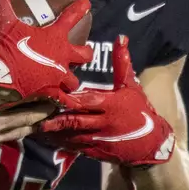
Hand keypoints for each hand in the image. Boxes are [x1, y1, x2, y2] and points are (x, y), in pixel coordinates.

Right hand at [0, 0, 93, 103]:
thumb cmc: (4, 44)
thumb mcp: (3, 21)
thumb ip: (3, 6)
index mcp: (55, 36)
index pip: (71, 17)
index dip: (80, 9)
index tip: (87, 4)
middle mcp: (62, 56)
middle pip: (85, 55)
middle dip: (85, 53)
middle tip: (83, 52)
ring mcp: (57, 76)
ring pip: (74, 81)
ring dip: (71, 80)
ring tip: (67, 80)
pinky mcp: (50, 92)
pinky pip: (63, 100)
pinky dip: (64, 101)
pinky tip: (65, 103)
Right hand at [0, 103, 52, 165]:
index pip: (22, 112)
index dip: (39, 108)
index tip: (53, 101)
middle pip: (22, 125)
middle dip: (38, 118)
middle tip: (53, 111)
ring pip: (12, 136)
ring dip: (25, 129)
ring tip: (37, 122)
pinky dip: (6, 135)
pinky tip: (8, 132)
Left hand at [38, 37, 175, 165]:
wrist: (152, 143)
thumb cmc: (140, 110)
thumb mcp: (131, 86)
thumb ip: (122, 63)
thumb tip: (120, 38)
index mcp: (112, 104)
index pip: (88, 100)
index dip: (70, 98)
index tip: (53, 93)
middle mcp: (104, 122)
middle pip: (76, 120)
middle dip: (56, 119)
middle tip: (36, 115)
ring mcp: (100, 138)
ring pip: (73, 136)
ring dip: (55, 133)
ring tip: (36, 128)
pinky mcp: (97, 152)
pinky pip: (76, 148)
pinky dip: (62, 144)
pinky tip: (48, 140)